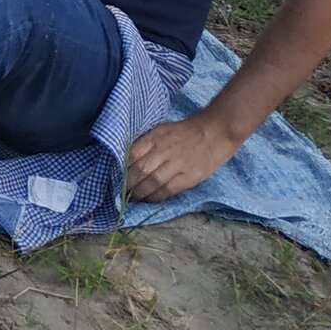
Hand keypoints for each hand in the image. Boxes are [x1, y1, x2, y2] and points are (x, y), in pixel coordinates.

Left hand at [125, 113, 241, 201]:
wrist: (216, 130)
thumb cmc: (187, 131)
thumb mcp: (162, 130)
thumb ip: (146, 143)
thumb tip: (128, 159)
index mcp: (154, 137)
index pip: (131, 154)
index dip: (121, 169)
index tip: (114, 177)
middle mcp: (163, 150)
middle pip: (138, 170)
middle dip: (127, 184)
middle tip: (120, 192)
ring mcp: (176, 164)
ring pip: (151, 182)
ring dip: (139, 193)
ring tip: (132, 198)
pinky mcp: (189, 176)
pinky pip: (167, 190)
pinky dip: (155, 197)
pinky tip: (149, 199)